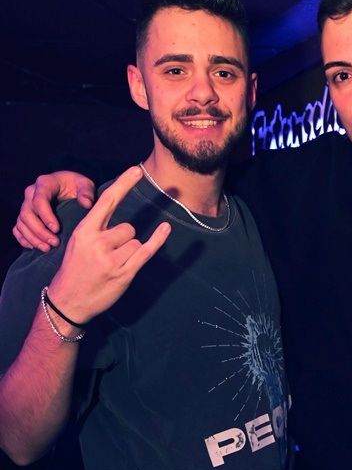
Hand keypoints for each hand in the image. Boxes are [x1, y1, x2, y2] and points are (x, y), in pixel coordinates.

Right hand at [13, 170, 96, 251]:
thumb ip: (86, 191)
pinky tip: (34, 247)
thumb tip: (86, 204)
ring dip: (32, 238)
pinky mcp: (25, 216)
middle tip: (54, 243)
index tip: (56, 229)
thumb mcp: (85, 184)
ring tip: (47, 248)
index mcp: (44, 183)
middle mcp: (31, 193)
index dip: (46, 216)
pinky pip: (17, 228)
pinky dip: (23, 239)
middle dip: (39, 231)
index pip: (39, 200)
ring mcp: (26, 205)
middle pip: (26, 214)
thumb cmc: (76, 185)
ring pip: (21, 223)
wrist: (68, 187)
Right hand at [47, 167, 169, 324]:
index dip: (123, 184)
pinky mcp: (123, 273)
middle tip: (107, 256)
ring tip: (112, 266)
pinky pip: (145, 251)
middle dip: (124, 239)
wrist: (68, 300)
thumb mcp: (78, 243)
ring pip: (135, 242)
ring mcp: (111, 259)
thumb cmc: (76, 269)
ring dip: (130, 252)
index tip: (136, 170)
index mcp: (84, 231)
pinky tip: (165, 229)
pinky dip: (157, 240)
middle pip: (128, 227)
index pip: (106, 201)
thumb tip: (122, 217)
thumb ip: (98, 228)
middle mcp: (98, 242)